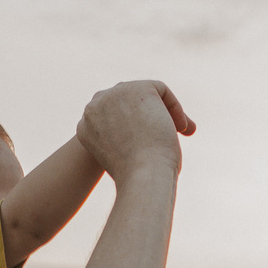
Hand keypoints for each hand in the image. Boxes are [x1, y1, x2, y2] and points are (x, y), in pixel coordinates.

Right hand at [75, 81, 193, 177]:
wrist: (142, 175)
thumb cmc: (134, 178)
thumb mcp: (119, 161)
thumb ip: (124, 142)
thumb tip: (144, 134)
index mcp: (85, 126)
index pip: (111, 114)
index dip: (134, 125)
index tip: (153, 142)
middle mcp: (95, 106)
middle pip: (125, 100)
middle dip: (149, 113)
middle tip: (174, 131)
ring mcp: (115, 94)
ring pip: (143, 94)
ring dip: (163, 111)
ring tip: (181, 130)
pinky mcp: (139, 89)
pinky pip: (160, 90)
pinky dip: (174, 107)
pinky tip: (182, 128)